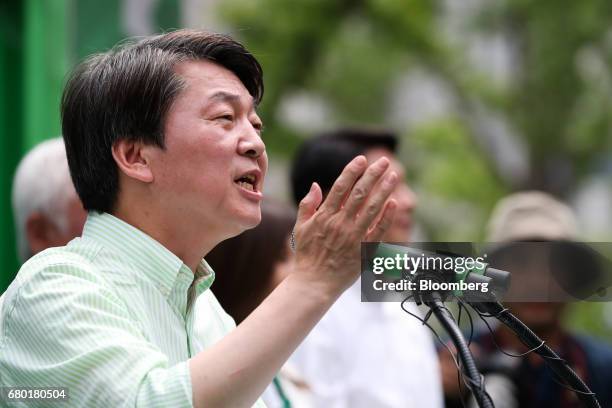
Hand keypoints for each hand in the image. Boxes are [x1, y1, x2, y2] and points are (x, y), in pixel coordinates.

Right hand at [291, 155, 398, 296]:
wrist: (314, 283)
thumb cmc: (307, 255)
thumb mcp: (300, 227)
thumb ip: (307, 205)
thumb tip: (316, 185)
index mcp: (324, 216)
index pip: (341, 187)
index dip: (352, 171)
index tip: (362, 159)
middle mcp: (340, 224)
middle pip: (359, 193)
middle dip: (372, 174)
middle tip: (383, 161)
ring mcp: (354, 237)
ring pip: (372, 208)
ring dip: (384, 190)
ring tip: (393, 175)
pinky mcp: (364, 250)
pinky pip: (379, 230)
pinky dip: (387, 216)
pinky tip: (394, 203)